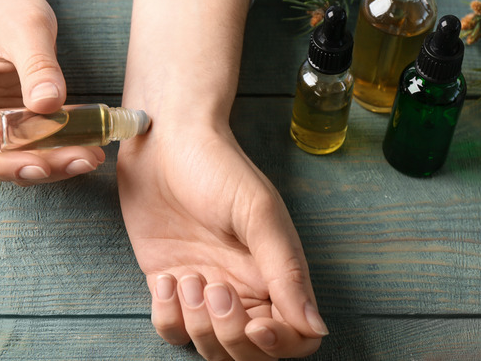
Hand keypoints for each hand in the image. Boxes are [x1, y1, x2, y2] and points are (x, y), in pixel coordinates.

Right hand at [0, 0, 103, 184]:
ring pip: (16, 158)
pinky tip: (89, 146)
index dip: (0, 164)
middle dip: (37, 166)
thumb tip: (48, 104)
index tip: (40, 165)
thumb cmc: (6, 7)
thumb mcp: (27, 27)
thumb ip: (37, 65)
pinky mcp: (12, 123)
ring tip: (91, 157)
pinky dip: (59, 149)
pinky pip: (33, 146)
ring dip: (53, 163)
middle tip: (81, 160)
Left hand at [118, 0, 325, 358]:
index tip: (257, 325)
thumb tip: (315, 326)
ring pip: (208, 346)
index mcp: (274, 273)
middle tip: (215, 289)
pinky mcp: (168, 283)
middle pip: (248, 352)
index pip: (293, 337)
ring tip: (188, 277)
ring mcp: (204, 288)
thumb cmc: (217, 167)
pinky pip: (171, 329)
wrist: (164, 142)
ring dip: (197, 325)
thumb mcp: (258, 212)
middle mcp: (242, 287)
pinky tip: (165, 279)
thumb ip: (285, 269)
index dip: (278, 345)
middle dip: (230, 335)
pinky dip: (167, 317)